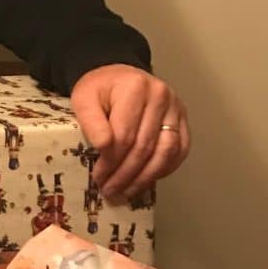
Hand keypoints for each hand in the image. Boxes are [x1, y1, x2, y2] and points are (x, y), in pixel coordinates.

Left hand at [70, 65, 189, 204]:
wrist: (120, 77)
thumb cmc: (101, 90)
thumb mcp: (84, 98)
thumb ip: (90, 120)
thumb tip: (103, 148)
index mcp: (135, 87)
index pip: (124, 134)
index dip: (110, 160)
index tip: (98, 177)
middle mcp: (161, 96)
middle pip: (145, 145)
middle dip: (125, 174)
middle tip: (109, 190)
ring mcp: (176, 108)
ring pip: (166, 152)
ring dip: (145, 177)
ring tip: (126, 191)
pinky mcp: (183, 120)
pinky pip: (180, 151)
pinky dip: (164, 170)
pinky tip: (146, 180)